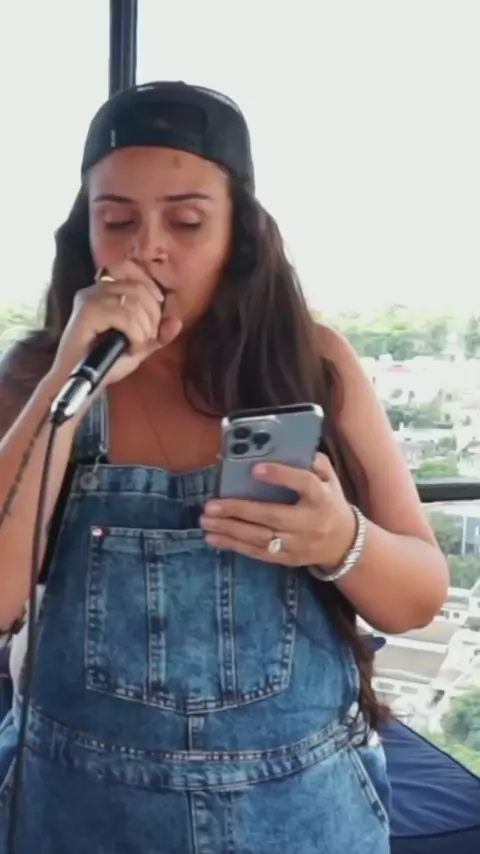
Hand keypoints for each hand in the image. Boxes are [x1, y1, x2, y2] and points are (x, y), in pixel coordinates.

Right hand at [50, 260, 182, 387]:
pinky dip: (136, 336)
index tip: (154, 318)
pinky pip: (125, 317)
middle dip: (152, 317)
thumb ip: (157, 335)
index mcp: (104, 290)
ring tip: (136, 347)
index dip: (151, 291)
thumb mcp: (138, 347)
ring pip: (134, 303)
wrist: (74, 382)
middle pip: (139, 288)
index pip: (132, 272)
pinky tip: (130, 349)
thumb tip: (177, 322)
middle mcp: (95, 289)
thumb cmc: (103, 364)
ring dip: (144, 329)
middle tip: (145, 340)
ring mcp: (89, 299)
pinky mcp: (86, 313)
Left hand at [201, 453, 356, 567]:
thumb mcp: (329, 479)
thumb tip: (289, 446)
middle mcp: (308, 522)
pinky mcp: (286, 559)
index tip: (255, 468)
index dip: (281, 475)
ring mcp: (297, 543)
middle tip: (211, 504)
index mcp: (321, 497)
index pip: (303, 484)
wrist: (343, 543)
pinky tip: (213, 538)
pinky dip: (233, 546)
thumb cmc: (328, 502)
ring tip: (206, 521)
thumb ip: (314, 462)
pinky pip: (257, 553)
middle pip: (272, 515)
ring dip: (229, 530)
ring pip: (260, 538)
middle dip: (239, 510)